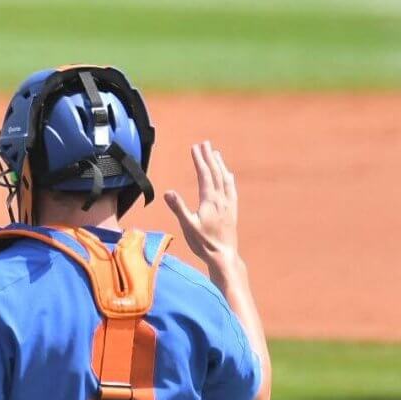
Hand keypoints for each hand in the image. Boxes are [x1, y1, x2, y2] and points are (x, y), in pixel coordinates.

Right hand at [164, 141, 240, 267]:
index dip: (199, 160)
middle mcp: (221, 199)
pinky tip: (228, 175)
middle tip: (204, 143)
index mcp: (209, 200)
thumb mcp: (188, 227)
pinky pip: (231, 189)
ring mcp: (228, 204)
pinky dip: (228, 178)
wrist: (224, 256)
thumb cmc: (203, 243)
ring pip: (225, 179)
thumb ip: (179, 208)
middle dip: (209, 157)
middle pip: (215, 173)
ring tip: (216, 153)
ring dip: (219, 165)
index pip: (204, 175)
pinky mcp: (232, 211)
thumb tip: (168, 192)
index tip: (195, 147)